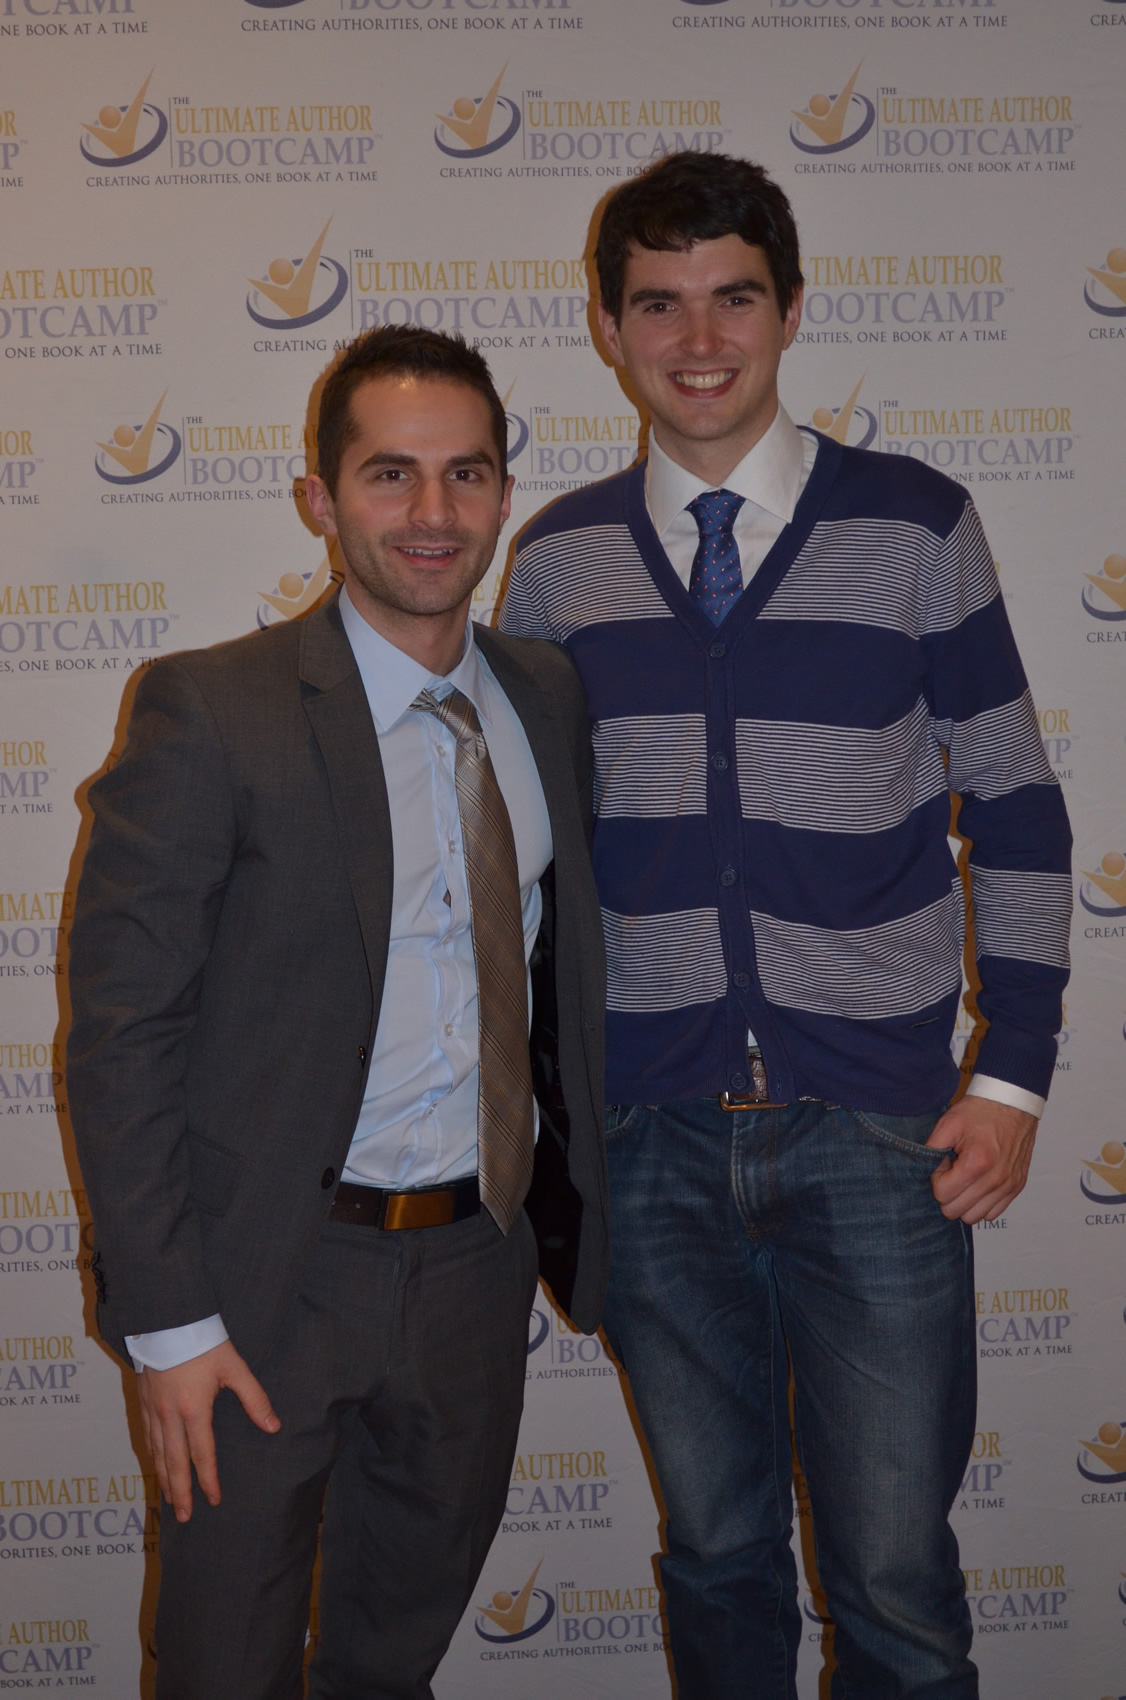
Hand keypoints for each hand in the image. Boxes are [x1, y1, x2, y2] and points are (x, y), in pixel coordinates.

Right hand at [137, 1340, 279, 1522]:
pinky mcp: (144, 1401)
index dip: (208, 1480)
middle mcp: (170, 1416)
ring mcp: (154, 1410)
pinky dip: (152, 1456)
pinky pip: (147, 1437)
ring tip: (169, 1499)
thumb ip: (255, 1399)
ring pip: (158, 1453)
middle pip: (174, 1463)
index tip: (213, 1500)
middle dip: (179, 1492)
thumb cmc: (204, 1342)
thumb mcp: (235, 1368)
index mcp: (194, 1411)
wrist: (168, 1320)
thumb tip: (274, 1426)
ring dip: (164, 1478)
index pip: (202, 1456)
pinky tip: (157, 1464)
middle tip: (183, 1517)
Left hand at [926, 1096, 1037, 1223]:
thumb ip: (932, 1149)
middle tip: (951, 1172)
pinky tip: (977, 1184)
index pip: (942, 1194)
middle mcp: (995, 1179)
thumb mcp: (948, 1123)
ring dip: (963, 1202)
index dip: (936, 1180)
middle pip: (956, 1211)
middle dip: (947, 1194)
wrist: (1012, 1102)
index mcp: (976, 1162)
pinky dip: (981, 1204)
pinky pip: (993, 1213)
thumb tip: (928, 1172)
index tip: (943, 1164)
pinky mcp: (1017, 1187)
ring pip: (974, 1217)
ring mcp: (1008, 1185)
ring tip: (964, 1178)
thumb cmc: (981, 1111)